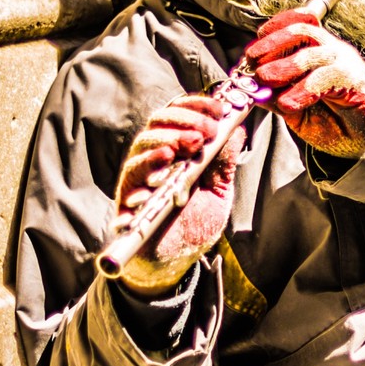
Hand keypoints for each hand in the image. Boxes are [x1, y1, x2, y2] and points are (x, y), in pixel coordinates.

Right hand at [113, 93, 244, 291]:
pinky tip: (166, 159)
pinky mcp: (127, 193)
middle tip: (207, 129)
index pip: (182, 115)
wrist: (172, 261)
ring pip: (146, 140)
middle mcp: (156, 156)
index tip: (220, 108)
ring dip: (171, 136)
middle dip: (186, 118)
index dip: (198, 105)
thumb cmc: (193, 225)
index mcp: (178, 150)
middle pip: (161, 121)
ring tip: (192, 142)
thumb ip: (224, 162)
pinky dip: (149, 161)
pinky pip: (133, 171)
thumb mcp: (218, 191)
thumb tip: (237, 129)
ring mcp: (140, 173)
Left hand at [245, 9, 364, 156]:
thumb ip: (275, 96)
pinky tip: (289, 103)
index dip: (274, 27)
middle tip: (252, 62)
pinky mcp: (353, 80)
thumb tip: (251, 88)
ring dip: (284, 65)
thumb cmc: (330, 119)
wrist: (362, 138)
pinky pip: (325, 78)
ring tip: (265, 79)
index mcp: (316, 50)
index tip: (252, 47)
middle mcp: (330, 50)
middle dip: (271, 44)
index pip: (297, 23)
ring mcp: (343, 62)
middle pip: (302, 31)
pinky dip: (303, 90)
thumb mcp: (294, 107)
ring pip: (312, 53)